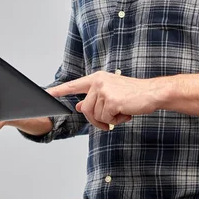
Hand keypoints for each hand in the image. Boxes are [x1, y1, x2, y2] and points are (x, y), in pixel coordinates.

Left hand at [47, 71, 163, 130]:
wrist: (152, 93)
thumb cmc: (134, 94)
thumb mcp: (111, 94)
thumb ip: (94, 98)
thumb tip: (78, 106)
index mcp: (97, 78)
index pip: (74, 85)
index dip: (59, 91)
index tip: (46, 94)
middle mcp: (98, 82)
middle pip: (85, 109)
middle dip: (96, 120)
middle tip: (111, 120)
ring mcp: (104, 91)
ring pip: (96, 116)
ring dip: (109, 119)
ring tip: (122, 111)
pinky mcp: (111, 101)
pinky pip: (106, 119)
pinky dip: (116, 120)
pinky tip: (126, 112)